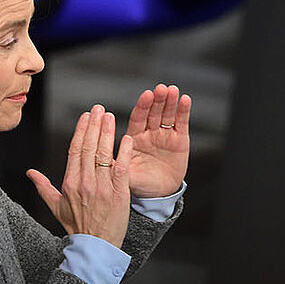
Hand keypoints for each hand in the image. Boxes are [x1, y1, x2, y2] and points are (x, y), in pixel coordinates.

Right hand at [26, 104, 131, 247]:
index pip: (75, 150)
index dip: (80, 131)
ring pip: (103, 154)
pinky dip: (124, 153)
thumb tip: (30, 172)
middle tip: (98, 109)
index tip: (85, 116)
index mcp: (70, 183)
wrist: (95, 246)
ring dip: (107, 133)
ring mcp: (102, 188)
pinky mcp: (118, 194)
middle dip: (93, 125)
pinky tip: (126, 138)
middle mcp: (84, 183)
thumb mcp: (55, 206)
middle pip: (88, 147)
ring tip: (110, 116)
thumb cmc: (77, 226)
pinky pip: (121, 169)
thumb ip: (43, 186)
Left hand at [125, 84, 190, 198]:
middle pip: (153, 112)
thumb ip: (117, 163)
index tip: (146, 95)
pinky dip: (183, 111)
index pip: (138, 118)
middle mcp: (149, 133)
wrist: (159, 194)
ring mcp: (165, 135)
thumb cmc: (139, 183)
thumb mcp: (125, 174)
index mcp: (134, 138)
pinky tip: (184, 100)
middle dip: (157, 100)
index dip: (142, 106)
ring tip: (172, 90)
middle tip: (160, 89)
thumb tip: (100, 155)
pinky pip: (181, 123)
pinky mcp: (180, 140)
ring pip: (167, 114)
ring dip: (170, 102)